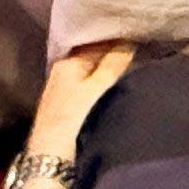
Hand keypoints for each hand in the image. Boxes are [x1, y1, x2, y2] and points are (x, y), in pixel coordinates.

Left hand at [26, 39, 134, 165]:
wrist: (51, 151)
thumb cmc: (73, 117)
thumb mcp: (96, 88)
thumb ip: (112, 65)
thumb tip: (129, 43)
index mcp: (68, 62)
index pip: (95, 43)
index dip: (115, 40)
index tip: (136, 38)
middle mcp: (63, 69)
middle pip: (92, 56)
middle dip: (112, 53)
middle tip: (138, 49)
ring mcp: (63, 86)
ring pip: (90, 70)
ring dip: (107, 68)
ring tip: (131, 64)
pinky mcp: (66, 101)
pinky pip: (87, 82)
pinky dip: (100, 80)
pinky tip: (114, 84)